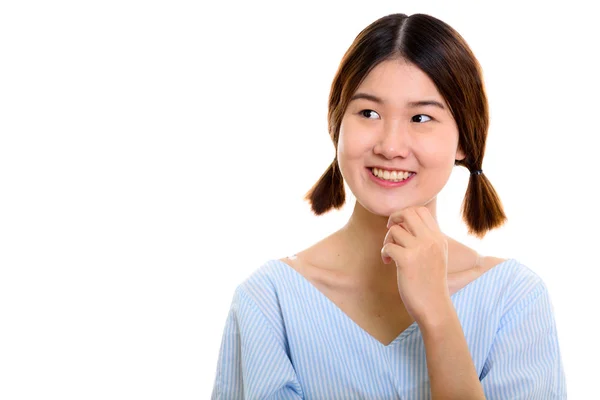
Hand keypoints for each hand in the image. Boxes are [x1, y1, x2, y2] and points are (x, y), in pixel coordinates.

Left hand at [380, 206, 450, 325]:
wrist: (434, 307)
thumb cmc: (430, 283)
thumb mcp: (436, 256)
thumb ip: (426, 240)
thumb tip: (403, 224)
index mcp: (439, 238)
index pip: (421, 210)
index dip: (405, 213)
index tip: (399, 225)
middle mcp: (431, 240)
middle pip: (408, 213)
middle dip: (394, 218)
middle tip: (390, 230)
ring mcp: (420, 249)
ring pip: (395, 230)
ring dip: (387, 240)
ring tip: (390, 254)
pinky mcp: (407, 260)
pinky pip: (388, 246)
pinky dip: (384, 253)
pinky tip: (389, 263)